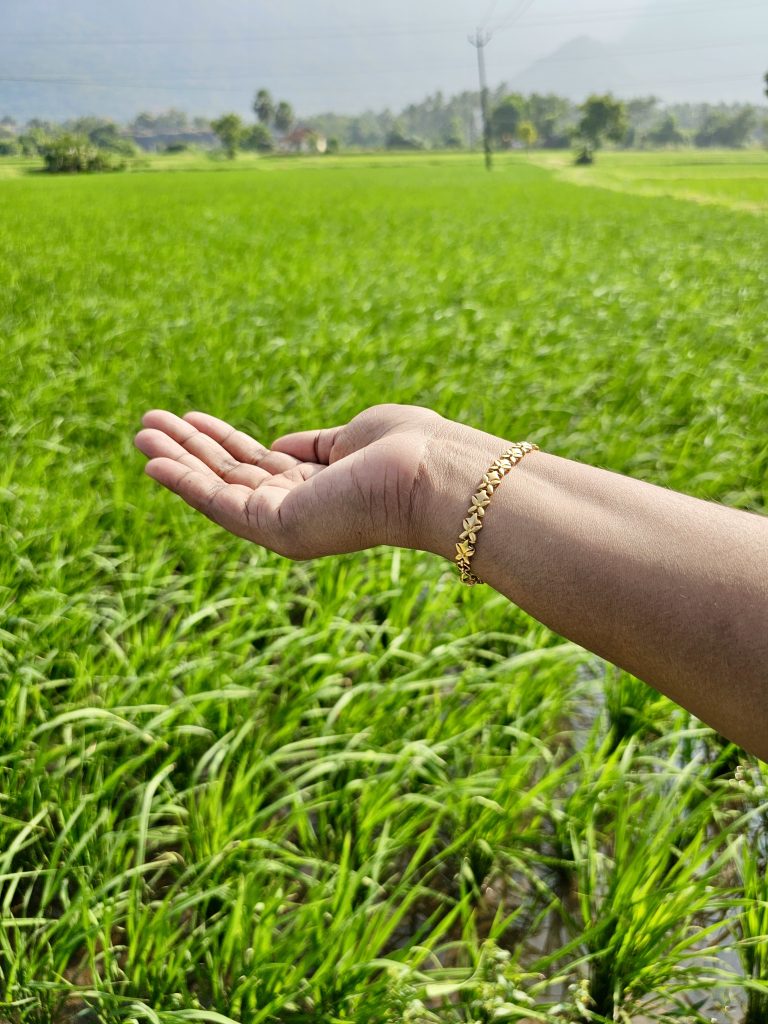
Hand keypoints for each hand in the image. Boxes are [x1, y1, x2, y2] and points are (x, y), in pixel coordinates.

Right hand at [134, 403, 453, 558]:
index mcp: (321, 486)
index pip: (260, 464)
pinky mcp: (278, 529)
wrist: (435, 475)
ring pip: (219, 488)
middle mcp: (300, 509)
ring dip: (177, 460)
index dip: (223, 441)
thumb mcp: (353, 438)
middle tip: (148, 423)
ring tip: (138, 432)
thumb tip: (278, 446)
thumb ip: (314, 446)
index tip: (191, 419)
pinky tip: (153, 461)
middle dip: (190, 448)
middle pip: (232, 475)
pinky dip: (184, 481)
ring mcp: (288, 523)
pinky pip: (220, 503)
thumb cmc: (410, 449)